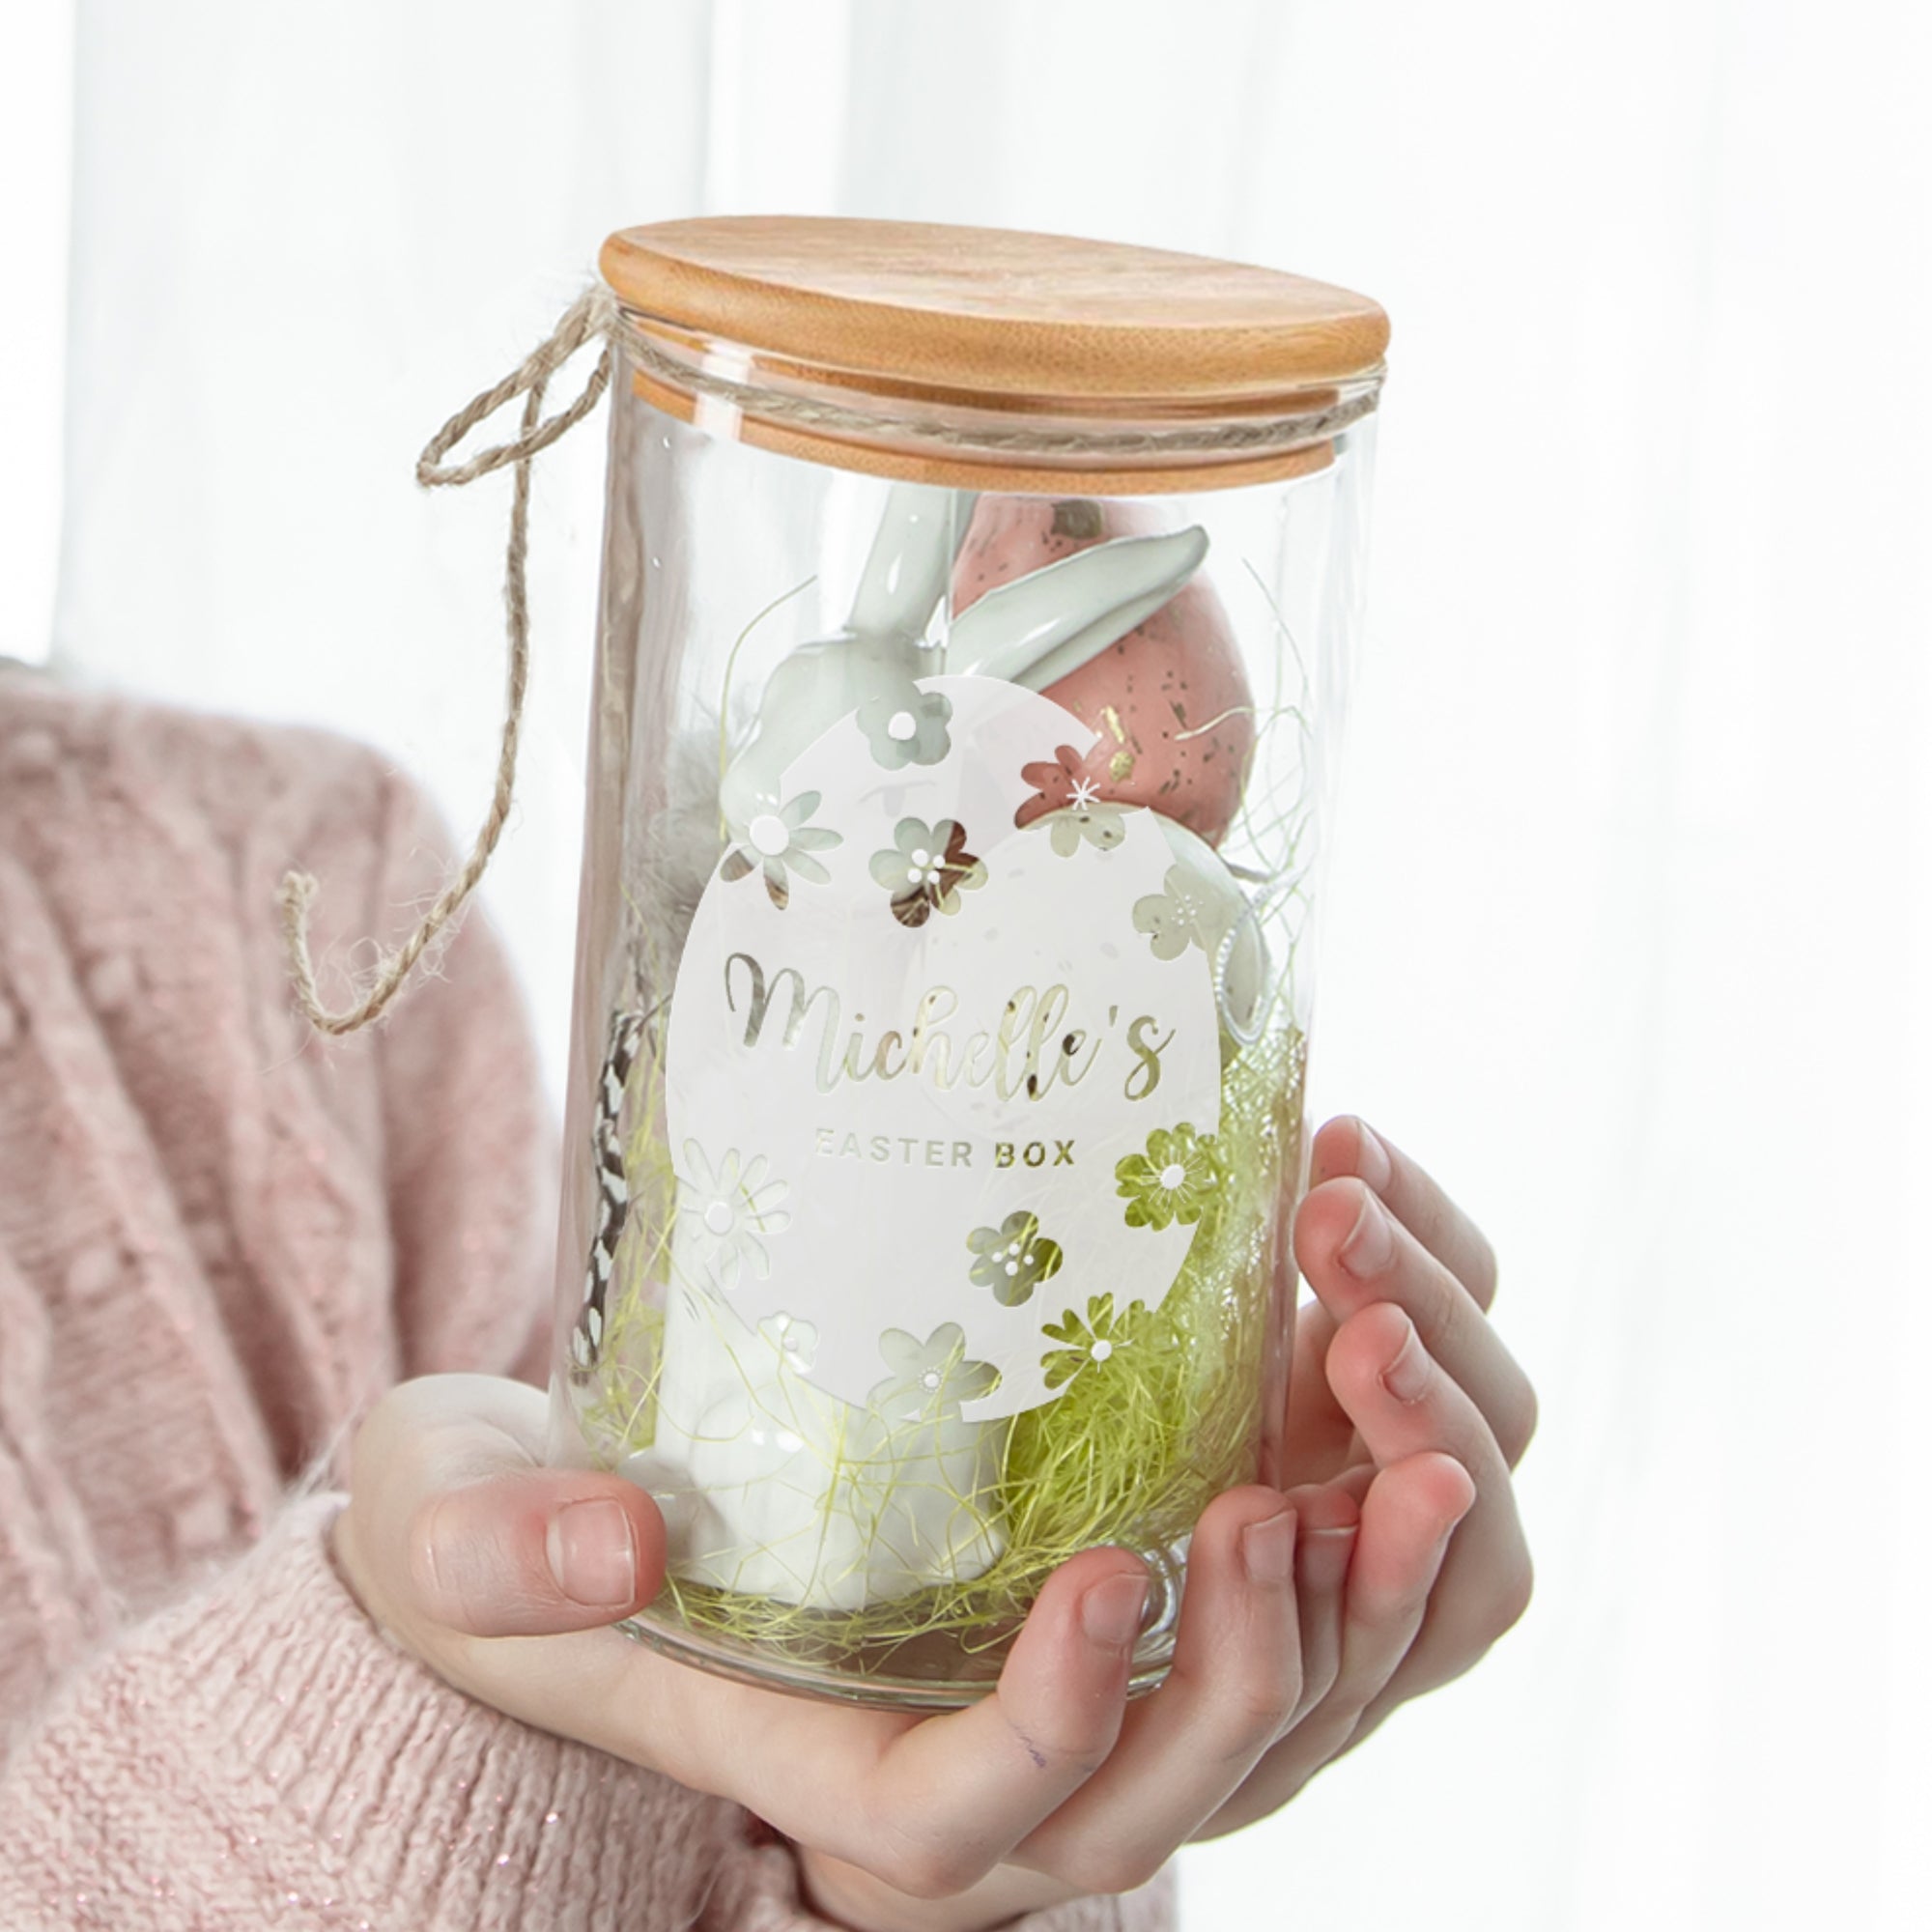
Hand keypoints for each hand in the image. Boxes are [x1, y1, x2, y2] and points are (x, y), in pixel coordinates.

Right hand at [330, 1116, 1532, 1931]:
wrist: (556, 1493)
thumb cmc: (492, 1521)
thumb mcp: (451, 1519)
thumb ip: (500, 1546)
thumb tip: (605, 1546)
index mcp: (815, 1767)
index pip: (957, 1818)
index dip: (1045, 1726)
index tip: (1094, 1569)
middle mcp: (968, 1754)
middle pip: (1163, 1792)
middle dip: (1267, 1661)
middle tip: (1310, 1485)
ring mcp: (1059, 1674)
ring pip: (1269, 1714)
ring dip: (1364, 1586)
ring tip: (1401, 1397)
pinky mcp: (1108, 1567)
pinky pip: (1283, 1591)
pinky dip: (1353, 1489)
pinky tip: (1352, 1306)